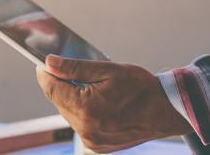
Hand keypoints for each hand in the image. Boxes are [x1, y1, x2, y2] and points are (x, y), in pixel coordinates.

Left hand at [36, 55, 191, 152]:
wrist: (167, 111)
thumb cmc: (142, 88)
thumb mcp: (109, 70)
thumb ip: (76, 68)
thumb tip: (50, 64)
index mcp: (87, 108)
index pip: (52, 90)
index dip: (45, 75)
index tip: (42, 64)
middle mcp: (87, 129)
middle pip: (60, 102)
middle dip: (61, 86)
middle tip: (69, 70)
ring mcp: (92, 140)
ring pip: (69, 114)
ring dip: (73, 100)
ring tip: (90, 87)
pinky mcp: (98, 145)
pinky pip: (81, 125)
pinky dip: (84, 112)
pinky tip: (98, 102)